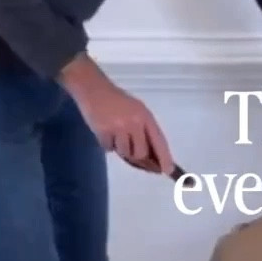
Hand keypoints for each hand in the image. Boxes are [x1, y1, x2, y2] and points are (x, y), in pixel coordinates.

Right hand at [60, 56, 174, 174]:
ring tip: (115, 133)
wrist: (93, 89)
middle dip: (136, 157)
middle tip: (129, 151)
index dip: (164, 157)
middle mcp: (135, 122)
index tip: (168, 171)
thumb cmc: (117, 102)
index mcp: (146, 117)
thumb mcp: (136, 111)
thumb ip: (145, 131)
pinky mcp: (103, 131)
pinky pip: (109, 148)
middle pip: (141, 153)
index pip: (159, 141)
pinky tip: (105, 131)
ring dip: (120, 148)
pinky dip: (107, 144)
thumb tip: (153, 158)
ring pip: (124, 153)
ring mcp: (119, 127)